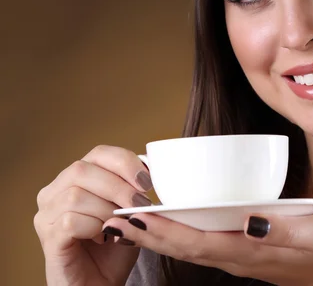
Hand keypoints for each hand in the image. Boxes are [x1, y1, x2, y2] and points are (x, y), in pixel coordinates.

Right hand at [34, 145, 153, 285]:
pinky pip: (70, 221)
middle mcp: (54, 192)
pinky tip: (105, 237)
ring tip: (122, 224)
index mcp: (76, 178)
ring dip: (108, 209)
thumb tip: (152, 169)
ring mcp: (46, 215)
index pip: (98, 153)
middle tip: (141, 203)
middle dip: (118, 185)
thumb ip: (136, 189)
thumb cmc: (116, 247)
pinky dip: (95, 227)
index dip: (125, 162)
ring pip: (75, 195)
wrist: (101, 284)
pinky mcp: (48, 238)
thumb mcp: (132, 211)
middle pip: (82, 169)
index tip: (148, 181)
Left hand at [102, 212, 312, 285]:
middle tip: (116, 217)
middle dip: (149, 234)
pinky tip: (173, 222)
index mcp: (250, 252)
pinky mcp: (246, 252)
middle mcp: (238, 258)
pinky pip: (204, 244)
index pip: (197, 242)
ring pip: (190, 247)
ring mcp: (241, 258)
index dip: (164, 231)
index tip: (136, 216)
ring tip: (132, 220)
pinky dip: (180, 234)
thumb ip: (284, 230)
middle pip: (184, 247)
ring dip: (159, 235)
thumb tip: (249, 221)